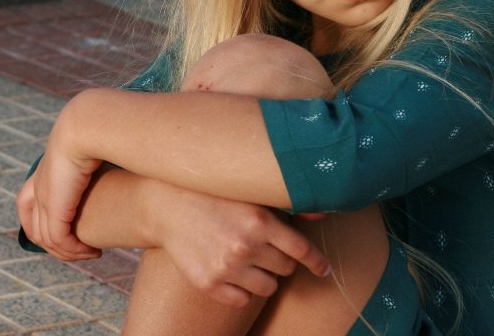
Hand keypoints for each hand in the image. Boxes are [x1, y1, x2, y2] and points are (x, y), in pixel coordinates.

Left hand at [16, 104, 101, 260]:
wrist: (86, 128)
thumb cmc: (98, 131)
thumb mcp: (95, 146)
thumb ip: (97, 155)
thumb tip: (111, 154)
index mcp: (43, 173)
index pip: (28, 203)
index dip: (44, 221)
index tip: (73, 228)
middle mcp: (38, 189)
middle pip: (34, 227)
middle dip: (57, 244)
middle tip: (82, 250)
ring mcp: (44, 200)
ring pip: (46, 239)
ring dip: (69, 251)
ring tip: (90, 254)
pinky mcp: (55, 209)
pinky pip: (58, 240)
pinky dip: (74, 250)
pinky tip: (93, 250)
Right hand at [147, 180, 330, 306]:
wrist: (169, 206)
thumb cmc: (216, 196)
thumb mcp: (252, 194)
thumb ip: (287, 205)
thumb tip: (322, 214)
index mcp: (261, 221)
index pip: (302, 251)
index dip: (317, 262)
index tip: (324, 269)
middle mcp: (246, 246)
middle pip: (286, 269)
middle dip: (282, 260)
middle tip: (268, 248)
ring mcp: (227, 267)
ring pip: (268, 287)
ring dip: (266, 277)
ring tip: (252, 261)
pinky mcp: (209, 283)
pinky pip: (242, 300)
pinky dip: (243, 290)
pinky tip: (235, 272)